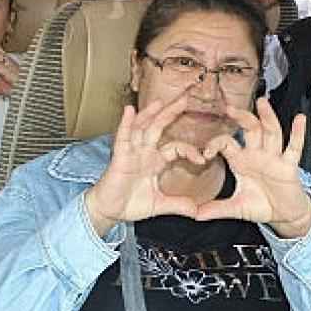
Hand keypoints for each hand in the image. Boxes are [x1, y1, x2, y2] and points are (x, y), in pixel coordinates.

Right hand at [84, 95, 204, 234]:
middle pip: (158, 128)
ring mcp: (131, 153)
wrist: (108, 212)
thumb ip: (178, 205)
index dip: (190, 150)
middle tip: (185, 98)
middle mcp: (143, 153)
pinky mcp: (119, 157)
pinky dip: (126, 123)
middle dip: (171, 113)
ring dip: (150, 113)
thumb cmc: (128, 205)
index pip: (176, 147)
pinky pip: (123, 137)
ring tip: (160, 100)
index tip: (202, 159)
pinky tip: (129, 110)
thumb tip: (197, 211)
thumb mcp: (160, 205)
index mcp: (154, 162)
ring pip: (142, 128)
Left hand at [197, 99, 310, 237]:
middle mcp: (257, 155)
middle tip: (230, 107)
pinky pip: (294, 147)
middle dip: (241, 117)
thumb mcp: (235, 208)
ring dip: (267, 117)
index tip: (205, 153)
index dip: (215, 144)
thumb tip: (193, 215)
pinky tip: (300, 119)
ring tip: (263, 103)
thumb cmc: (262, 206)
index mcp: (241, 161)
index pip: (226, 143)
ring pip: (271, 132)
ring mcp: (274, 158)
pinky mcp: (289, 166)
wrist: (285, 215)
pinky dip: (297, 133)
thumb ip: (215, 209)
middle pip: (249, 130)